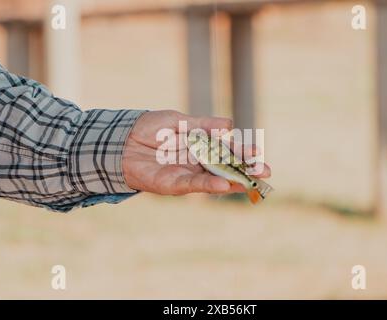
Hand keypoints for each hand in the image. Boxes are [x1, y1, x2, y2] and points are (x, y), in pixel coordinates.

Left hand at [122, 110, 269, 194]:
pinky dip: (209, 186)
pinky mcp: (172, 185)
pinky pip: (193, 185)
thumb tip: (229, 125)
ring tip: (252, 181)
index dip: (241, 152)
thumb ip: (203, 125)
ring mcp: (185, 175)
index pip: (225, 150)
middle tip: (265, 172)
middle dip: (245, 171)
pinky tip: (225, 185)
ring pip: (213, 180)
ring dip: (233, 181)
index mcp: (199, 146)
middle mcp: (195, 163)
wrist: (121, 139)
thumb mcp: (179, 120)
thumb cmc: (149, 128)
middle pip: (224, 168)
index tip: (257, 153)